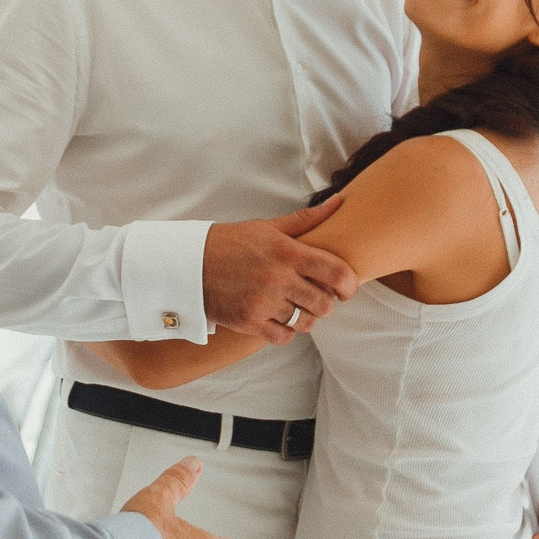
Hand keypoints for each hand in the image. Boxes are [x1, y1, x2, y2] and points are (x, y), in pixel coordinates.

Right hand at [203, 199, 357, 343]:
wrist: (189, 264)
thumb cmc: (232, 243)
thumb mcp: (268, 227)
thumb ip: (306, 220)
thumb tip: (339, 202)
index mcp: (287, 252)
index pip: (336, 272)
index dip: (350, 285)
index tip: (347, 289)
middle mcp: (278, 278)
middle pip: (324, 304)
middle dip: (324, 303)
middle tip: (315, 297)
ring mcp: (263, 303)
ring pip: (306, 323)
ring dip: (305, 318)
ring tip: (295, 307)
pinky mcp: (249, 322)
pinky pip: (285, 337)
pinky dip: (286, 332)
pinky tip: (279, 319)